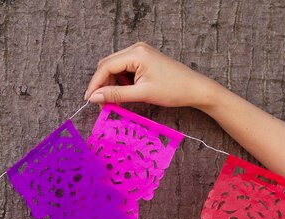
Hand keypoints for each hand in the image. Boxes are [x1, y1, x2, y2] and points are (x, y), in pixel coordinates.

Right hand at [84, 42, 219, 109]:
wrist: (194, 88)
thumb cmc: (173, 90)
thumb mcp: (142, 94)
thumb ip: (116, 94)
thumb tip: (94, 97)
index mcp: (136, 53)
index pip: (105, 67)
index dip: (95, 84)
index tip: (89, 100)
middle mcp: (136, 49)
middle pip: (107, 65)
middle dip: (102, 85)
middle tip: (102, 104)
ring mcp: (140, 52)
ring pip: (114, 68)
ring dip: (111, 85)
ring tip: (114, 101)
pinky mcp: (143, 59)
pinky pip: (124, 69)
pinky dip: (120, 82)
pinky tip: (124, 94)